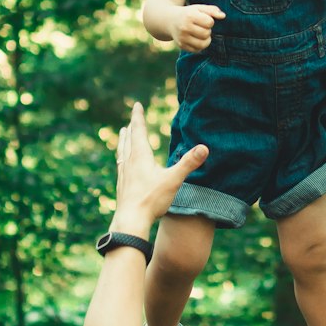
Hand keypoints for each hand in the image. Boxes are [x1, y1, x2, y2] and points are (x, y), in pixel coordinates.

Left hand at [112, 103, 207, 230]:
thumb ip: (188, 163)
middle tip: (130, 120)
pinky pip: (120, 166)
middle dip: (131, 128)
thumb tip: (205, 148)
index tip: (137, 105)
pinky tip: (122, 165)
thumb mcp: (173, 180)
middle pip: (128, 140)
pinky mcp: (121, 187)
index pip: (138, 131)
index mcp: (140, 157)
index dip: (138, 117)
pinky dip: (122, 159)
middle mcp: (129, 163)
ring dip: (123, 142)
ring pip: (122, 152)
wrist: (131, 221)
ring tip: (122, 136)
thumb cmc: (152, 200)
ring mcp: (123, 175)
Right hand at [172, 3, 225, 50]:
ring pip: (203, 44)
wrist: (170, 20)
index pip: (209, 22)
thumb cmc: (189, 14)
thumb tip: (223, 16)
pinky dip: (199, 45)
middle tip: (201, 27)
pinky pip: (197, 50)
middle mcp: (184, 28)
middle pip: (206, 34)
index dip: (209, 21)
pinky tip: (196, 39)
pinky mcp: (181, 46)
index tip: (204, 19)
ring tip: (201, 34)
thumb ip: (212, 10)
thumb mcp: (199, 8)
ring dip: (205, 39)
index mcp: (189, 16)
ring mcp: (182, 38)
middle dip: (207, 30)